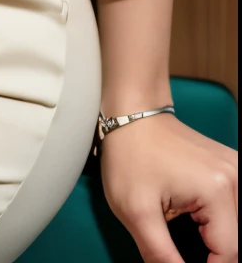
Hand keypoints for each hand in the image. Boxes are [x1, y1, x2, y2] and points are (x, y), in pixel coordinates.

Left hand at [101, 113, 237, 260]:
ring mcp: (236, 170)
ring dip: (221, 245)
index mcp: (218, 191)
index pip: (229, 254)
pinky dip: (224, 227)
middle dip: (217, 259)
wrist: (132, 113)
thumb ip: (160, 255)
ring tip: (198, 250)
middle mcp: (235, 178)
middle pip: (237, 243)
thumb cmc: (130, 155)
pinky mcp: (230, 168)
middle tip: (184, 257)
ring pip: (238, 229)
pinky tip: (205, 233)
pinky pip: (235, 209)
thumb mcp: (136, 212)